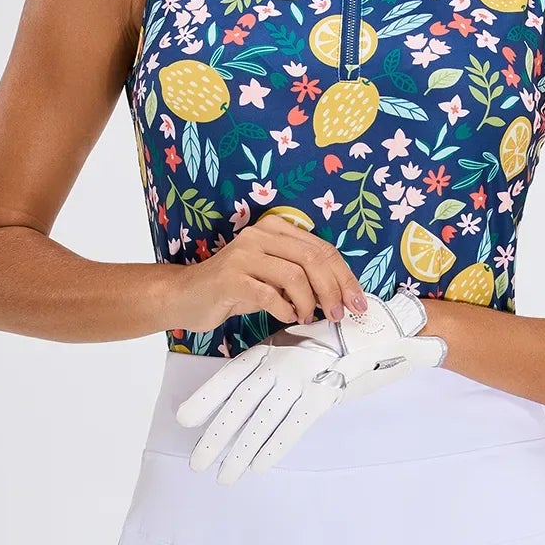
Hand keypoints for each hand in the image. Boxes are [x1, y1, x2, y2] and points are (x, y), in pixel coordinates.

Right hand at [163, 216, 367, 334]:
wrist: (188, 295)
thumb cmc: (235, 288)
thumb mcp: (273, 276)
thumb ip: (303, 277)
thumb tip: (341, 296)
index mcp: (275, 229)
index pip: (322, 248)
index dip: (344, 276)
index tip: (356, 300)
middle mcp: (260, 236)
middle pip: (312, 259)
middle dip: (333, 290)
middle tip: (339, 313)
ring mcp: (243, 255)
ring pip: (294, 275)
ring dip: (309, 302)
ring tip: (308, 316)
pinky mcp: (231, 277)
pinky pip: (269, 294)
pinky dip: (285, 309)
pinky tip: (287, 316)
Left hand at [174, 288, 447, 483]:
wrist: (390, 329)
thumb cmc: (346, 338)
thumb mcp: (305, 345)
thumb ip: (282, 367)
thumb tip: (259, 395)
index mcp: (276, 348)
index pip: (233, 376)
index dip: (207, 398)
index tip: (183, 419)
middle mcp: (283, 362)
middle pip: (240, 403)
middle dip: (217, 434)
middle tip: (196, 462)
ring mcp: (303, 377)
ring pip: (263, 419)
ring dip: (241, 450)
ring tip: (222, 475)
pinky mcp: (326, 393)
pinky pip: (295, 424)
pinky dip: (276, 446)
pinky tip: (258, 466)